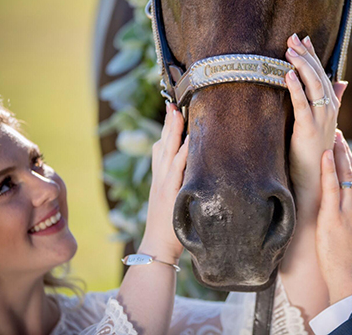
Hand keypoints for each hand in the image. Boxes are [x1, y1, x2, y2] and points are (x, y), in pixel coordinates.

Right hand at [140, 103, 188, 263]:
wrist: (158, 248)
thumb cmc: (170, 225)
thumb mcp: (172, 199)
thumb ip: (179, 183)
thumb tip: (193, 170)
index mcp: (161, 177)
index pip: (162, 147)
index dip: (166, 128)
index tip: (172, 110)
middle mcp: (160, 177)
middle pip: (163, 143)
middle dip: (168, 122)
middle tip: (174, 103)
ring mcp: (164, 184)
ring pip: (167, 152)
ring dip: (173, 131)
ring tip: (179, 113)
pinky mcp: (170, 194)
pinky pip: (177, 170)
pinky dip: (182, 155)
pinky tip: (189, 142)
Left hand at [285, 34, 346, 225]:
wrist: (316, 183)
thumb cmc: (313, 157)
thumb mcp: (321, 126)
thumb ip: (327, 103)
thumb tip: (340, 83)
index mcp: (330, 108)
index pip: (322, 75)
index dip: (313, 56)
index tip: (303, 39)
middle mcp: (329, 110)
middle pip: (319, 75)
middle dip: (306, 55)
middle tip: (293, 37)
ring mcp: (321, 120)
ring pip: (313, 85)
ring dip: (301, 65)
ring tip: (289, 49)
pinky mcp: (308, 130)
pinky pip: (302, 104)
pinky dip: (295, 87)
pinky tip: (285, 74)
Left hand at [316, 131, 351, 304]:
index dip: (351, 162)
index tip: (344, 149)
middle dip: (345, 151)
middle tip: (338, 134)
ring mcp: (349, 209)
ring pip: (345, 174)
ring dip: (337, 153)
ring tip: (332, 137)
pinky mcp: (335, 215)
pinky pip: (332, 186)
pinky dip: (328, 168)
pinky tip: (325, 154)